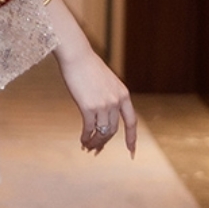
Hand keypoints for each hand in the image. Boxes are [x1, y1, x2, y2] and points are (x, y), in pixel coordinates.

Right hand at [37, 0, 137, 155]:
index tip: (131, 152)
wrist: (76, 55)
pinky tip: (82, 141)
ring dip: (95, 142)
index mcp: (123, 94)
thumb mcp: (106, 82)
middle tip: (96, 151)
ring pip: (103, 132)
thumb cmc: (87, 67)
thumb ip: (108, 98)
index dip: (132, 138)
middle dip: (105, 143)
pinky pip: (89, 128)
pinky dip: (86, 137)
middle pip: (114, 130)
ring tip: (87, 147)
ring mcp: (103, 104)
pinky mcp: (88, 107)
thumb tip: (102, 116)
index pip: (131, 121)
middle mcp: (116, 101)